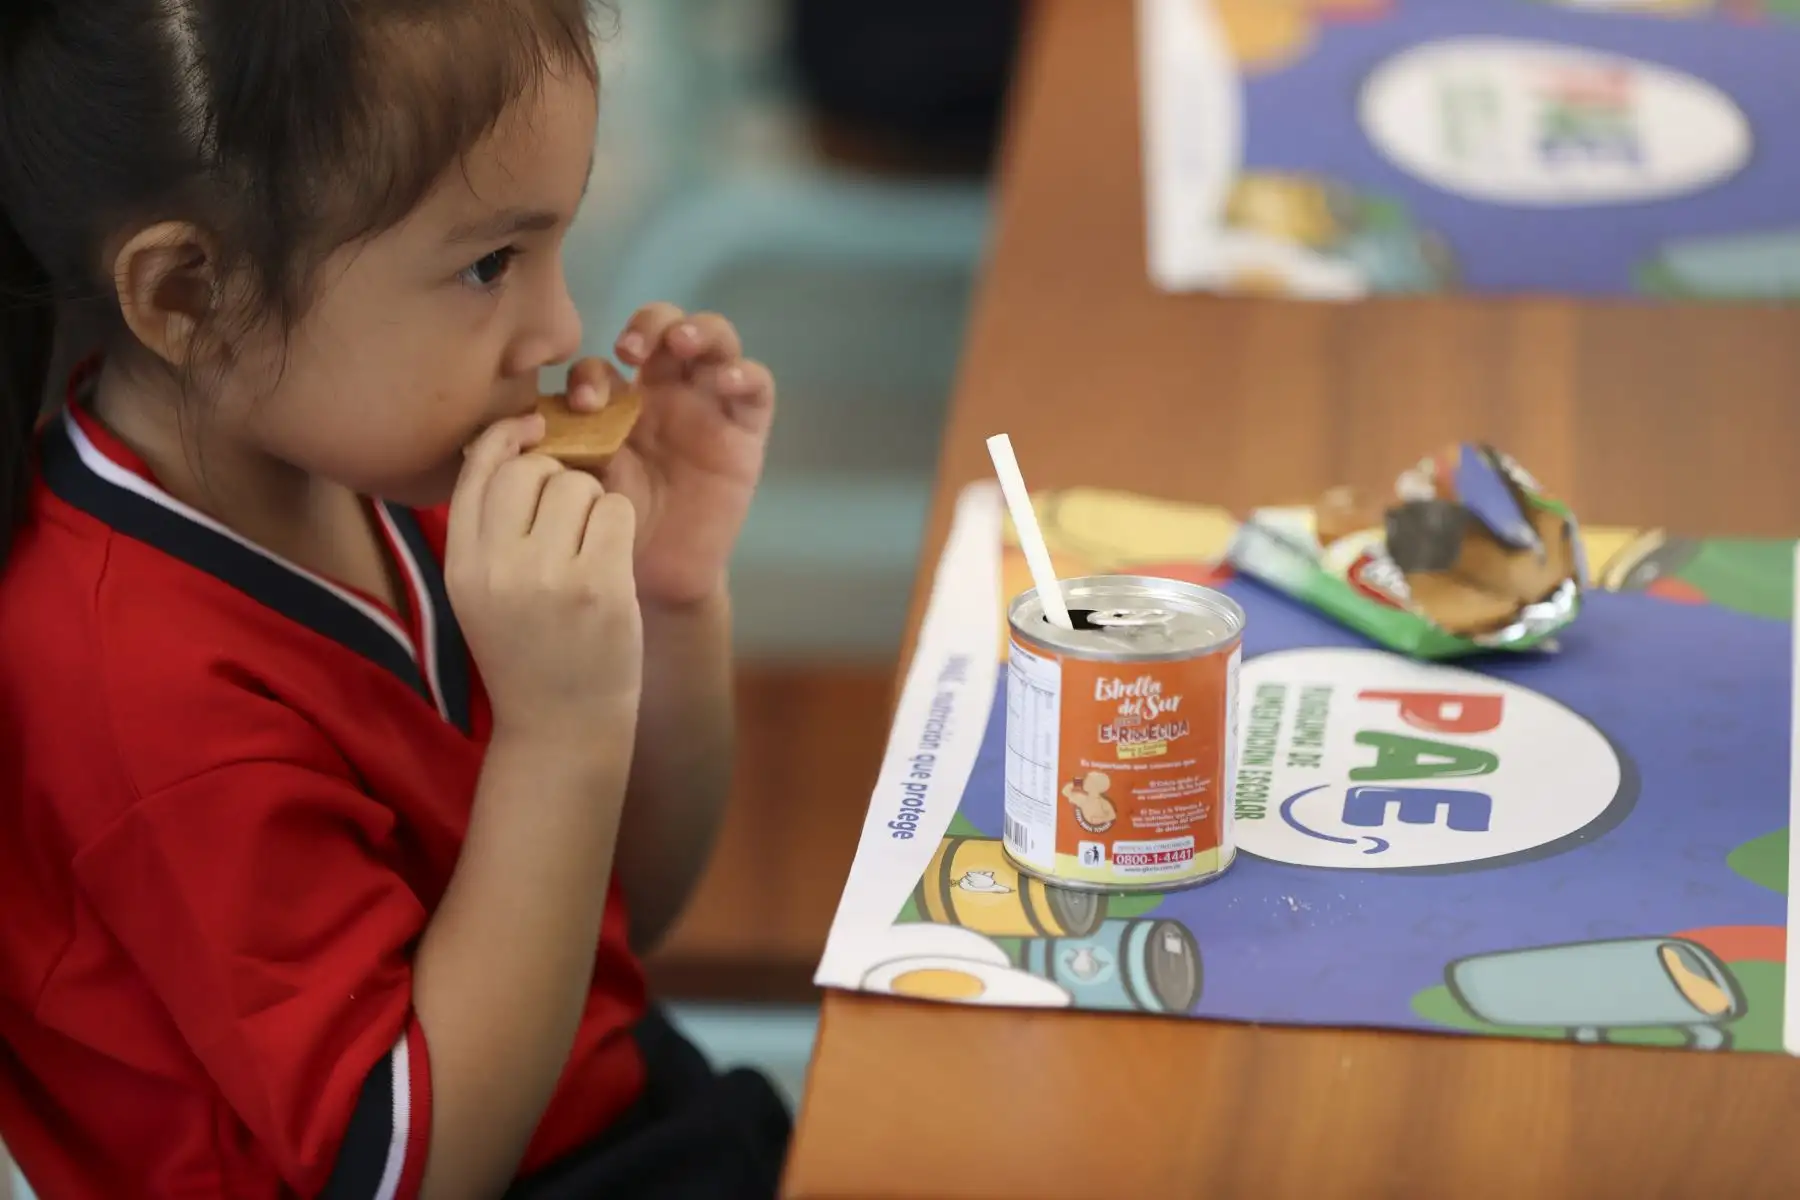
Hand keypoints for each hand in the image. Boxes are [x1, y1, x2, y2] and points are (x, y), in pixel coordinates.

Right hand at [444, 415, 643, 744]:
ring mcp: (550, 578)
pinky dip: (621, 525)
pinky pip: (617, 511)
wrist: (562, 727)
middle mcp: (498, 568)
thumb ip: (487, 528)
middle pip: (530, 469)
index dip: (506, 438)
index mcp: (461, 565)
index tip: (533, 432)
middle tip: (569, 519)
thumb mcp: (481, 592)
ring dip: (593, 503)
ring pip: (578, 484)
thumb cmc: (528, 650)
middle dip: (557, 478)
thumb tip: (513, 441)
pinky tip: (613, 560)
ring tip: (590, 547)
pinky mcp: (601, 588)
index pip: (477, 470)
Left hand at [558, 304, 774, 607]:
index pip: (607, 361)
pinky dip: (746, 373)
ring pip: (715, 341)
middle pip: (666, 328)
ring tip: (682, 344)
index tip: (581, 403)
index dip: (591, 371)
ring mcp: (709, 407)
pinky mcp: (746, 431)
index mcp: (619, 403)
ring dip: (699, 330)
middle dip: (650, 325)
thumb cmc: (607, 531)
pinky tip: (727, 381)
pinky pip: (756, 388)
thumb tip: (522, 418)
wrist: (653, 580)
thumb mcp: (574, 482)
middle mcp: (666, 395)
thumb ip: (554, 445)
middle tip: (631, 349)